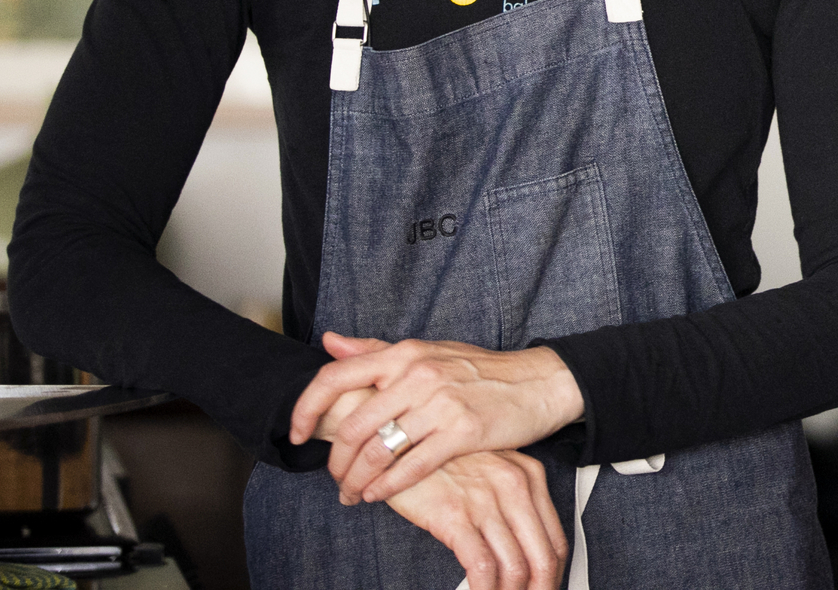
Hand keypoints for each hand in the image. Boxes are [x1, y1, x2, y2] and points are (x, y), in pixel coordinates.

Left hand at [291, 332, 585, 505]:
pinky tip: (379, 495)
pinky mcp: (462, 431)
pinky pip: (410, 466)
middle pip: (353, 425)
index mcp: (405, 353)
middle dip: (336, 461)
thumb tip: (330, 342)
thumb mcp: (428, 351)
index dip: (306, 408)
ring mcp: (441, 402)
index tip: (296, 433)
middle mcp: (418, 374)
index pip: (335, 376)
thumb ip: (375, 350)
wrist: (540, 382)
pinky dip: (387, 487)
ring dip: (357, 480)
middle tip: (336, 479)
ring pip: (378, 451)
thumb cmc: (481, 370)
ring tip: (354, 494)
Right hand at [384, 449, 565, 589]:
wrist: (399, 438)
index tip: (544, 588)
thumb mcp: (489, 472)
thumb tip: (521, 548)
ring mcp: (486, 500)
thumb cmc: (442, 458)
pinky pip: (482, 566)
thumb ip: (509, 503)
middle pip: (544, 556)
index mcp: (528, 476)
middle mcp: (514, 486)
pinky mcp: (454, 515)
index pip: (556, 539)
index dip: (554, 573)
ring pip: (516, 566)